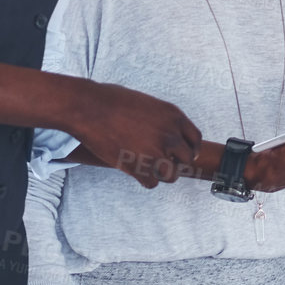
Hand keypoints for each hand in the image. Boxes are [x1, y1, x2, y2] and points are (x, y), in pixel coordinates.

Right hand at [67, 82, 201, 188]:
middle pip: (187, 159)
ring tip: (152, 170)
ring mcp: (155, 152)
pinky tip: (137, 173)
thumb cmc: (113, 100)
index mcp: (174, 116)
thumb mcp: (148, 103)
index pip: (195, 140)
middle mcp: (169, 135)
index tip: (184, 155)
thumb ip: (162, 120)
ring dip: (163, 175)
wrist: (89, 108)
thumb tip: (165, 133)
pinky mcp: (138, 166)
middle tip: (165, 163)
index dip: (190, 149)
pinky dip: (145, 181)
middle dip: (177, 163)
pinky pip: (151, 183)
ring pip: (172, 176)